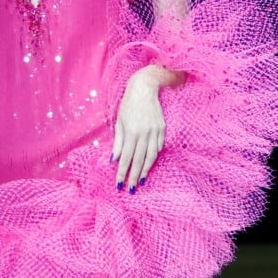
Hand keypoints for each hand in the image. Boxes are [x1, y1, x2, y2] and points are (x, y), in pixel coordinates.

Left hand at [111, 67, 167, 192]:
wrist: (145, 89)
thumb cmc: (128, 104)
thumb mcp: (119, 121)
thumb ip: (118, 141)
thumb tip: (114, 159)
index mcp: (131, 132)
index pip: (126, 157)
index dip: (122, 172)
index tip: (119, 184)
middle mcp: (144, 133)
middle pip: (138, 160)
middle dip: (133, 176)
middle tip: (130, 189)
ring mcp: (155, 132)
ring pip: (151, 156)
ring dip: (145, 170)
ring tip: (140, 181)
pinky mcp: (162, 129)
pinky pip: (158, 147)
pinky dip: (154, 156)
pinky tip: (149, 163)